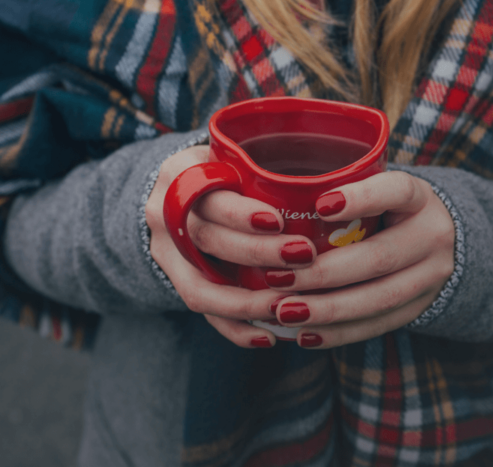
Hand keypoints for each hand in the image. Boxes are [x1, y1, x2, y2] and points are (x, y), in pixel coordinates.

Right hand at [145, 145, 314, 347]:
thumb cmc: (220, 171)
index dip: (240, 214)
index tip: (278, 221)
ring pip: (199, 287)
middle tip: (303, 256)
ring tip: (289, 306)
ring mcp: (165, 252)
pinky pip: (201, 311)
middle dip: (257, 254)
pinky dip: (234, 328)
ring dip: (247, 302)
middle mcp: (164, 214)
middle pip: (207, 240)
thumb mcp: (229, 156)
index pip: (207, 195)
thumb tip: (328, 183)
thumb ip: (258, 167)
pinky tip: (268, 336)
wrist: (176, 192)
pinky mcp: (174, 280)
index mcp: (180, 175)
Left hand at [267, 171, 454, 347]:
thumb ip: (345, 189)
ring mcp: (431, 277)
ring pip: (379, 298)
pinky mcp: (420, 307)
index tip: (319, 205)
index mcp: (419, 198)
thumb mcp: (379, 188)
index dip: (361, 199)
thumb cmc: (390, 208)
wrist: (443, 241)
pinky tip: (305, 334)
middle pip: (379, 257)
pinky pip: (379, 324)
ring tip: (285, 311)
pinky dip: (340, 332)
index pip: (397, 191)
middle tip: (278, 278)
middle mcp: (432, 236)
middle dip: (324, 273)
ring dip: (328, 309)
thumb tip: (279, 198)